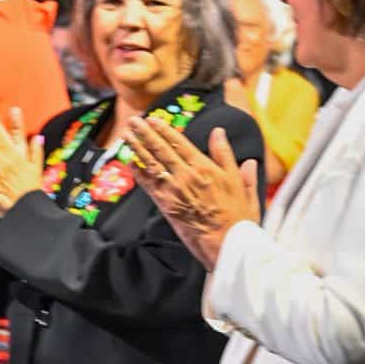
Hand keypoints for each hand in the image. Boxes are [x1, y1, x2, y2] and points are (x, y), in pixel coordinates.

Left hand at [129, 115, 260, 269]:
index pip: (179, 143)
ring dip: (136, 149)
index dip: (163, 130)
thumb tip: (219, 133)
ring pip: (151, 164)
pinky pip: (148, 186)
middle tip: (133, 122)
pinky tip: (130, 163)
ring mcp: (173, 191)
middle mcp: (186, 176)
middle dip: (145, 134)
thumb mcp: (238, 179)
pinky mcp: (166, 206)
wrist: (228, 243)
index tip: (153, 120)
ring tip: (126, 136)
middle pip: (161, 150)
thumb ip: (226, 154)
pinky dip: (138, 173)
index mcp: (204, 167)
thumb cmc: (237, 214)